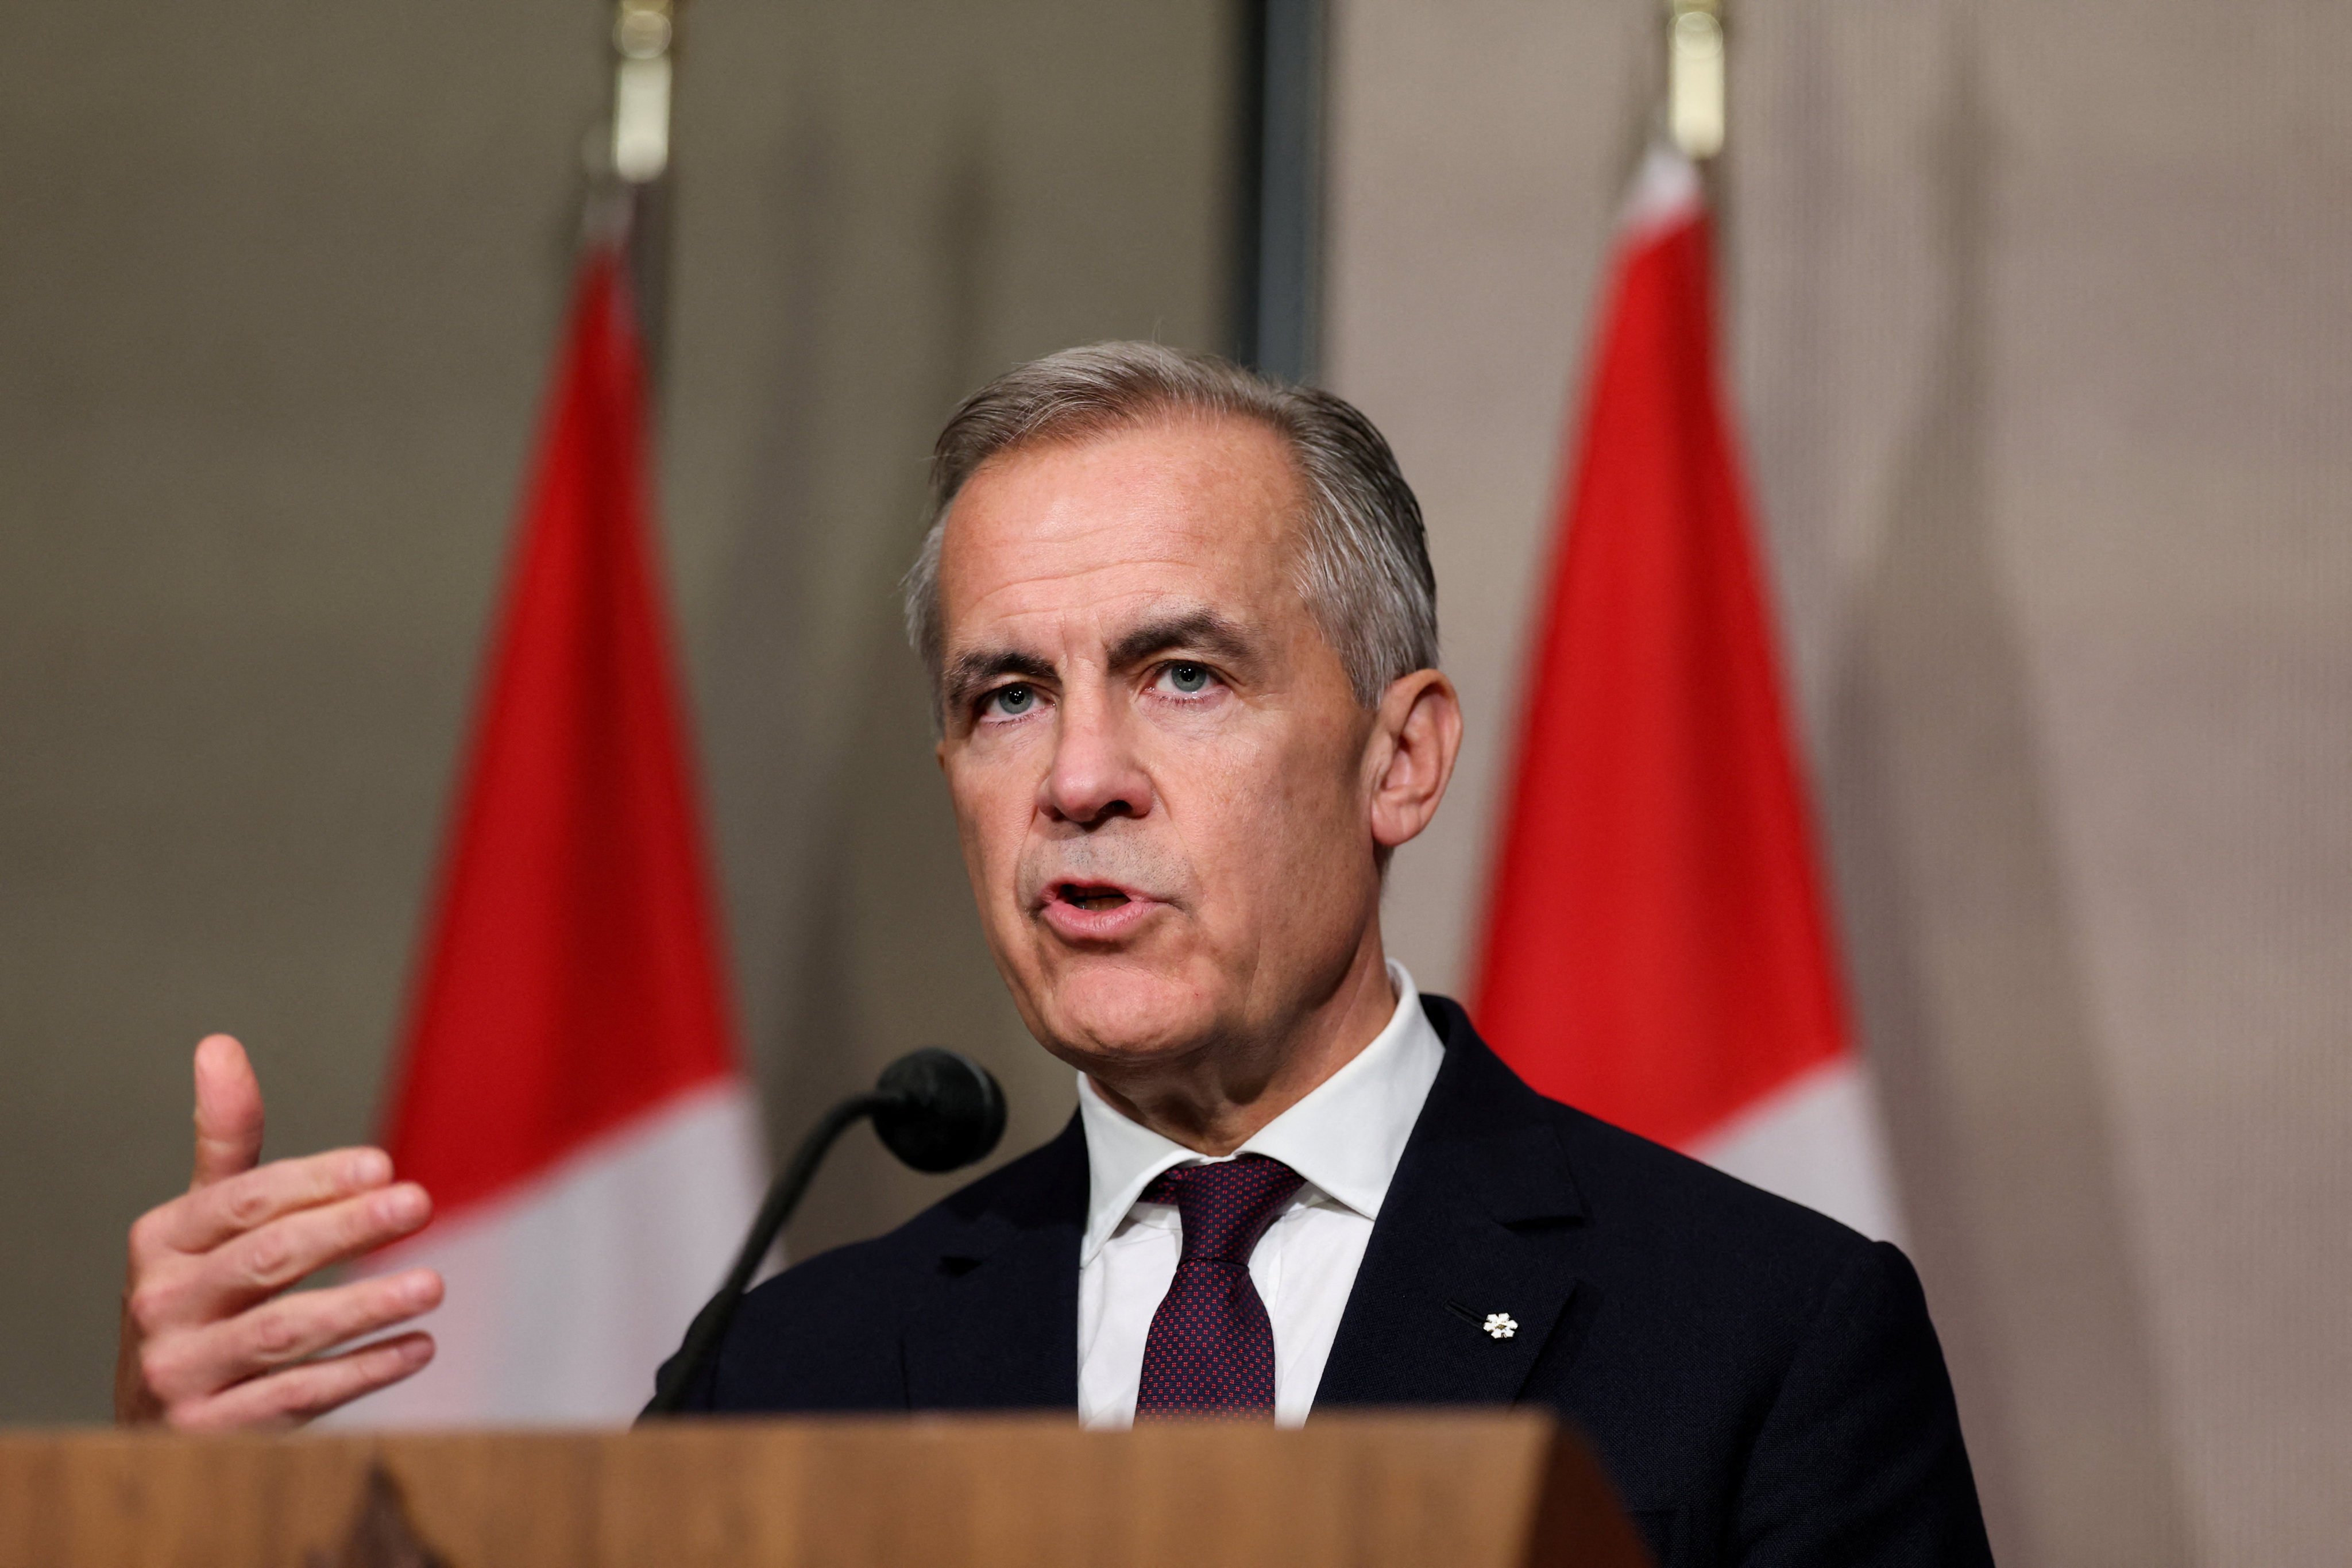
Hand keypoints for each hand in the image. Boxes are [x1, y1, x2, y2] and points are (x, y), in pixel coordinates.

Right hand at [114, 1034, 443, 1428]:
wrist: (150, 1417)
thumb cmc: (198, 1295)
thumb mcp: (200, 1220)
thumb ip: (225, 1140)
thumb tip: (220, 1044)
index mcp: (159, 1242)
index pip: (245, 1201)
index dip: (315, 1181)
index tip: (383, 1164)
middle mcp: (159, 1305)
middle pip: (268, 1259)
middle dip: (347, 1230)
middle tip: (420, 1203)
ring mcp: (180, 1374)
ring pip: (286, 1332)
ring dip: (365, 1306)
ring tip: (434, 1283)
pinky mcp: (211, 1433)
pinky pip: (298, 1398)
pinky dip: (363, 1372)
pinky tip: (419, 1347)